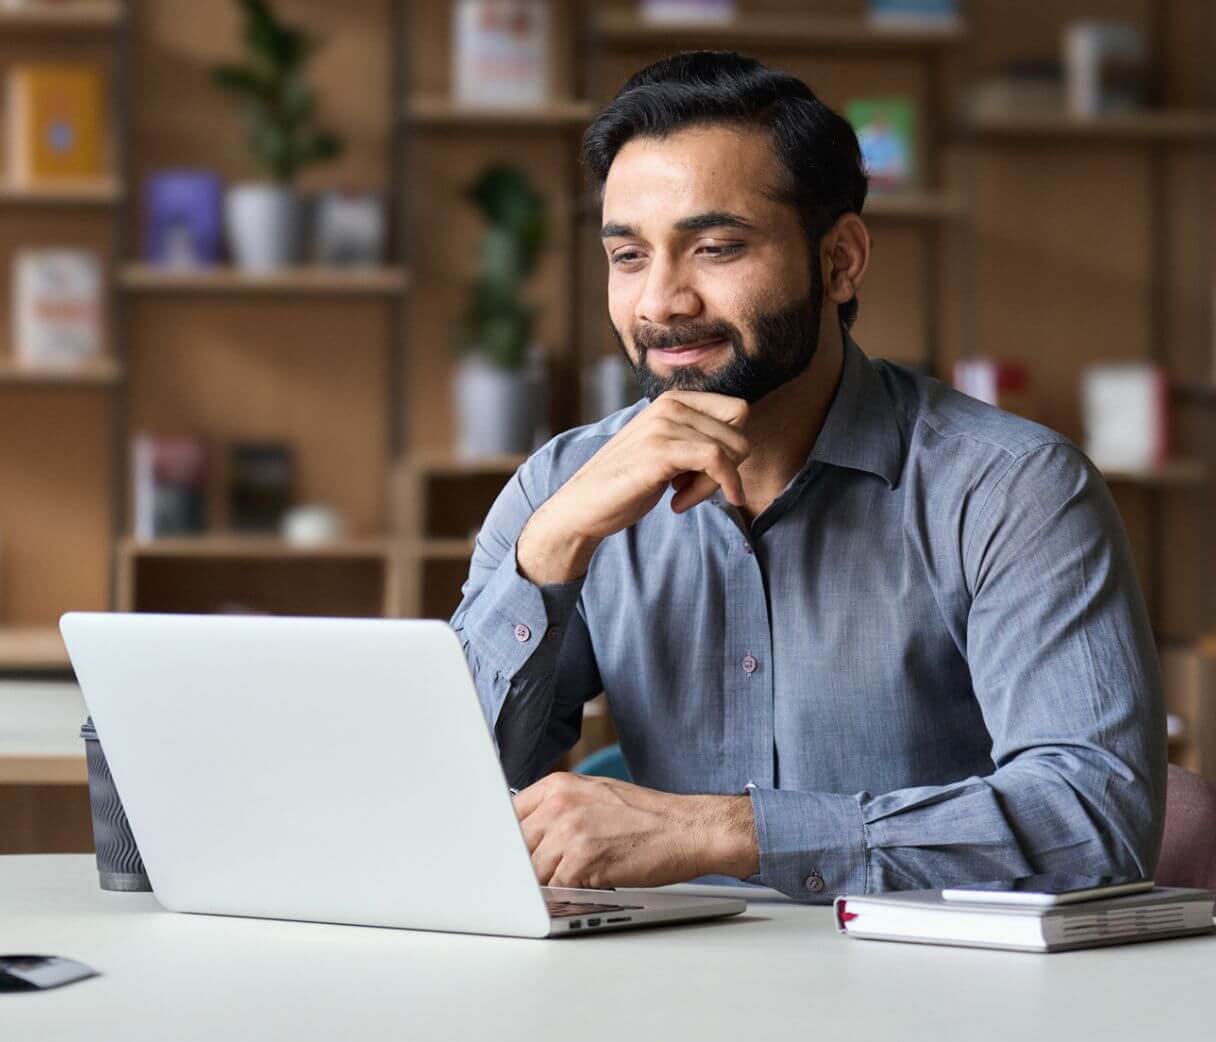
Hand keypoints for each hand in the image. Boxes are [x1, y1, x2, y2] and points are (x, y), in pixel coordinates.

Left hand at [512, 772, 758, 888]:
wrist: (687, 828)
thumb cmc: (646, 816)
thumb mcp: (594, 795)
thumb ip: (558, 808)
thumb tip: (525, 833)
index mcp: (558, 785)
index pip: (508, 816)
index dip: (507, 842)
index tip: (506, 857)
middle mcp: (559, 804)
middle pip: (515, 847)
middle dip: (524, 866)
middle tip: (539, 877)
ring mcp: (569, 832)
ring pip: (531, 872)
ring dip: (545, 884)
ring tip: (571, 881)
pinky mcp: (582, 861)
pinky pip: (554, 889)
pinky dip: (563, 896)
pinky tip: (582, 889)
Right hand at [517, 391, 749, 584]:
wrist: (582, 505)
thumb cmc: (626, 483)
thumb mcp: (666, 449)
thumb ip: (695, 438)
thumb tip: (741, 444)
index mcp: (673, 400)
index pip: (738, 411)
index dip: (732, 447)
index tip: (706, 473)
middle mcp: (670, 405)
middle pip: (739, 431)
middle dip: (728, 468)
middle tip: (694, 489)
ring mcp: (664, 425)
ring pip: (731, 449)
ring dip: (714, 484)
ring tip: (681, 497)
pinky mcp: (660, 451)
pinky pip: (717, 462)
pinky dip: (714, 488)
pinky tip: (680, 505)